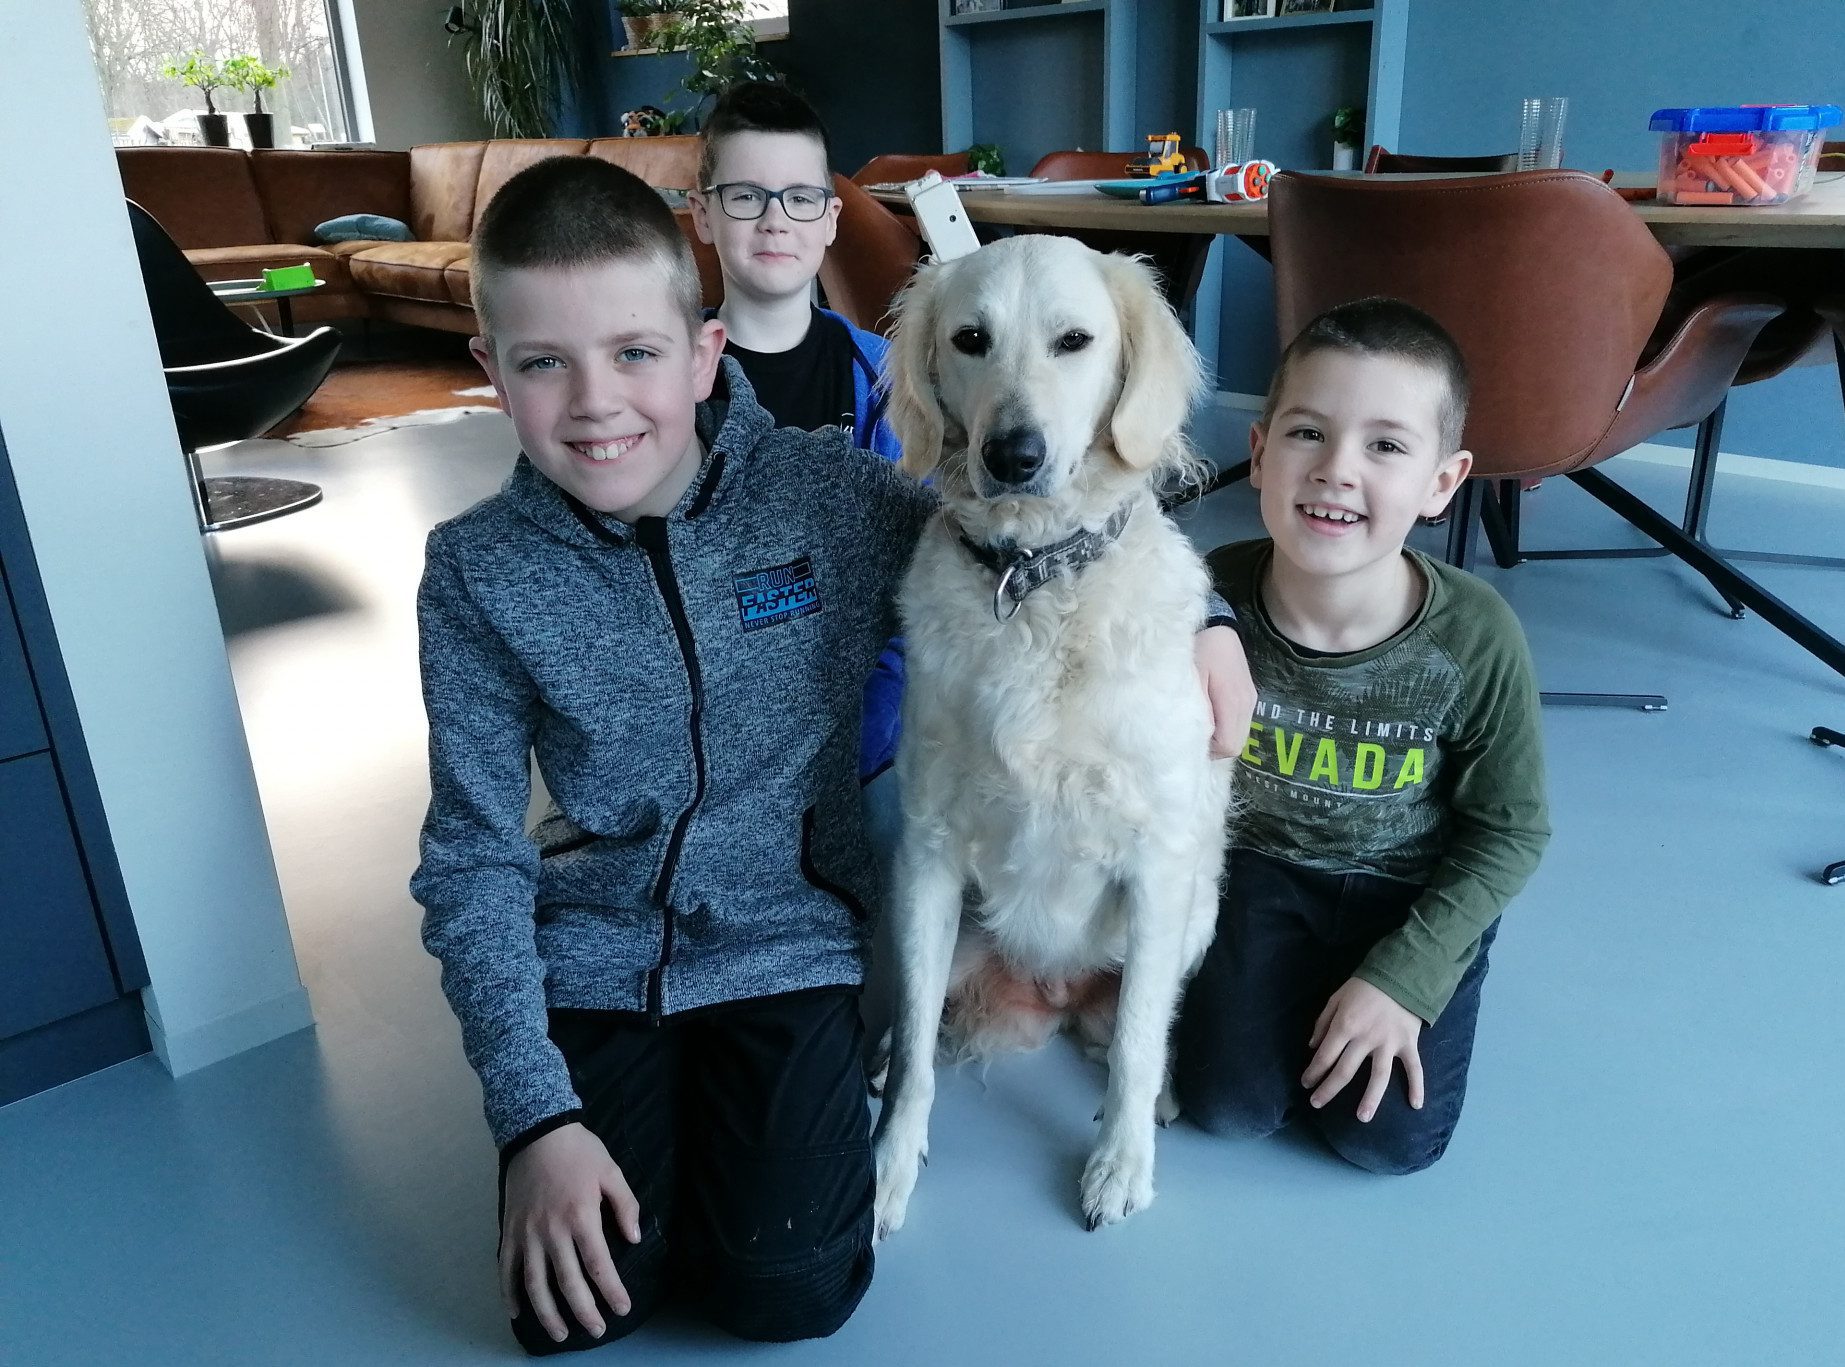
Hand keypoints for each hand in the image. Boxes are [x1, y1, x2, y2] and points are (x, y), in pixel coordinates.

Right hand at [499, 1122, 641, 1342]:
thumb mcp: (611, 1172)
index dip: (612, 1291)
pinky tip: (518, 1313)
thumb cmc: (579, 1151)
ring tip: (561, 1334)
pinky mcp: (509, 1230)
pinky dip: (510, 1294)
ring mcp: (527, 1233)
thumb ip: (626, 1205)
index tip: (622, 1308)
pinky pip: (507, 1268)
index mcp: (581, 1217)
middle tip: (597, 1330)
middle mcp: (552, 1231)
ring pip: (535, 1284)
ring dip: (548, 1314)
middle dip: (584, 1312)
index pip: (599, 1265)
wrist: (537, 1130)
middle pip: (568, 1283)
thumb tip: (634, 1239)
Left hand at [1193, 624, 1255, 759]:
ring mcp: (1251, 701)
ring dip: (1220, 737)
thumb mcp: (1190, 678)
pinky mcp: (1250, 697)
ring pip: (1239, 736)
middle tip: (1193, 735)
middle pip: (1235, 745)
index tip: (1190, 740)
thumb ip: (1196, 709)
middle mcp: (1247, 704)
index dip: (1209, 749)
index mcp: (1233, 700)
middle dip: (1214, 747)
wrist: (1217, 626)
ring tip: (1200, 724)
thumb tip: (1197, 737)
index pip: (1227, 745)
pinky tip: (1211, 715)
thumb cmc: (1198, 650)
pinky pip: (1240, 724)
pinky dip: (1226, 727)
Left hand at [1303, 978, 1424, 1121]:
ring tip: (1362, 1118)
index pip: (1325, 1056)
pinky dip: (1417, 1086)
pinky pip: (1414, 1068)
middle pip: (1345, 1071)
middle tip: (1317, 1104)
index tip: (1306, 1084)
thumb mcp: (1336, 998)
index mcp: (1345, 1026)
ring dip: (1370, 1099)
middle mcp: (1365, 1038)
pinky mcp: (1408, 1043)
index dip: (1313, 1072)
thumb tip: (1313, 1047)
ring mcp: (1388, 1043)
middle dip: (1328, 1089)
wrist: (1400, 973)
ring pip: (1378, 1076)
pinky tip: (1415, 1105)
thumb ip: (1323, 1022)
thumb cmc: (1365, 986)